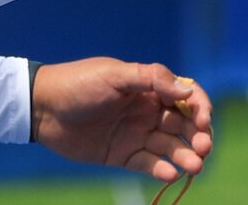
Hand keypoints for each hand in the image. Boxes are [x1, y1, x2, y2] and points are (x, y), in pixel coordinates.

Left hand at [31, 58, 212, 182]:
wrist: (43, 107)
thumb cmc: (78, 83)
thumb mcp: (114, 74)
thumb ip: (150, 78)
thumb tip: (185, 90)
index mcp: (148, 87)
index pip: (185, 96)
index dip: (200, 107)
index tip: (204, 120)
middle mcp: (147, 111)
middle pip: (183, 125)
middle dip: (198, 136)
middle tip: (203, 147)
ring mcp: (136, 134)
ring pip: (170, 147)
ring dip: (185, 156)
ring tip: (193, 166)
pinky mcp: (123, 155)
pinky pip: (148, 164)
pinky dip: (162, 169)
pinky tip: (169, 173)